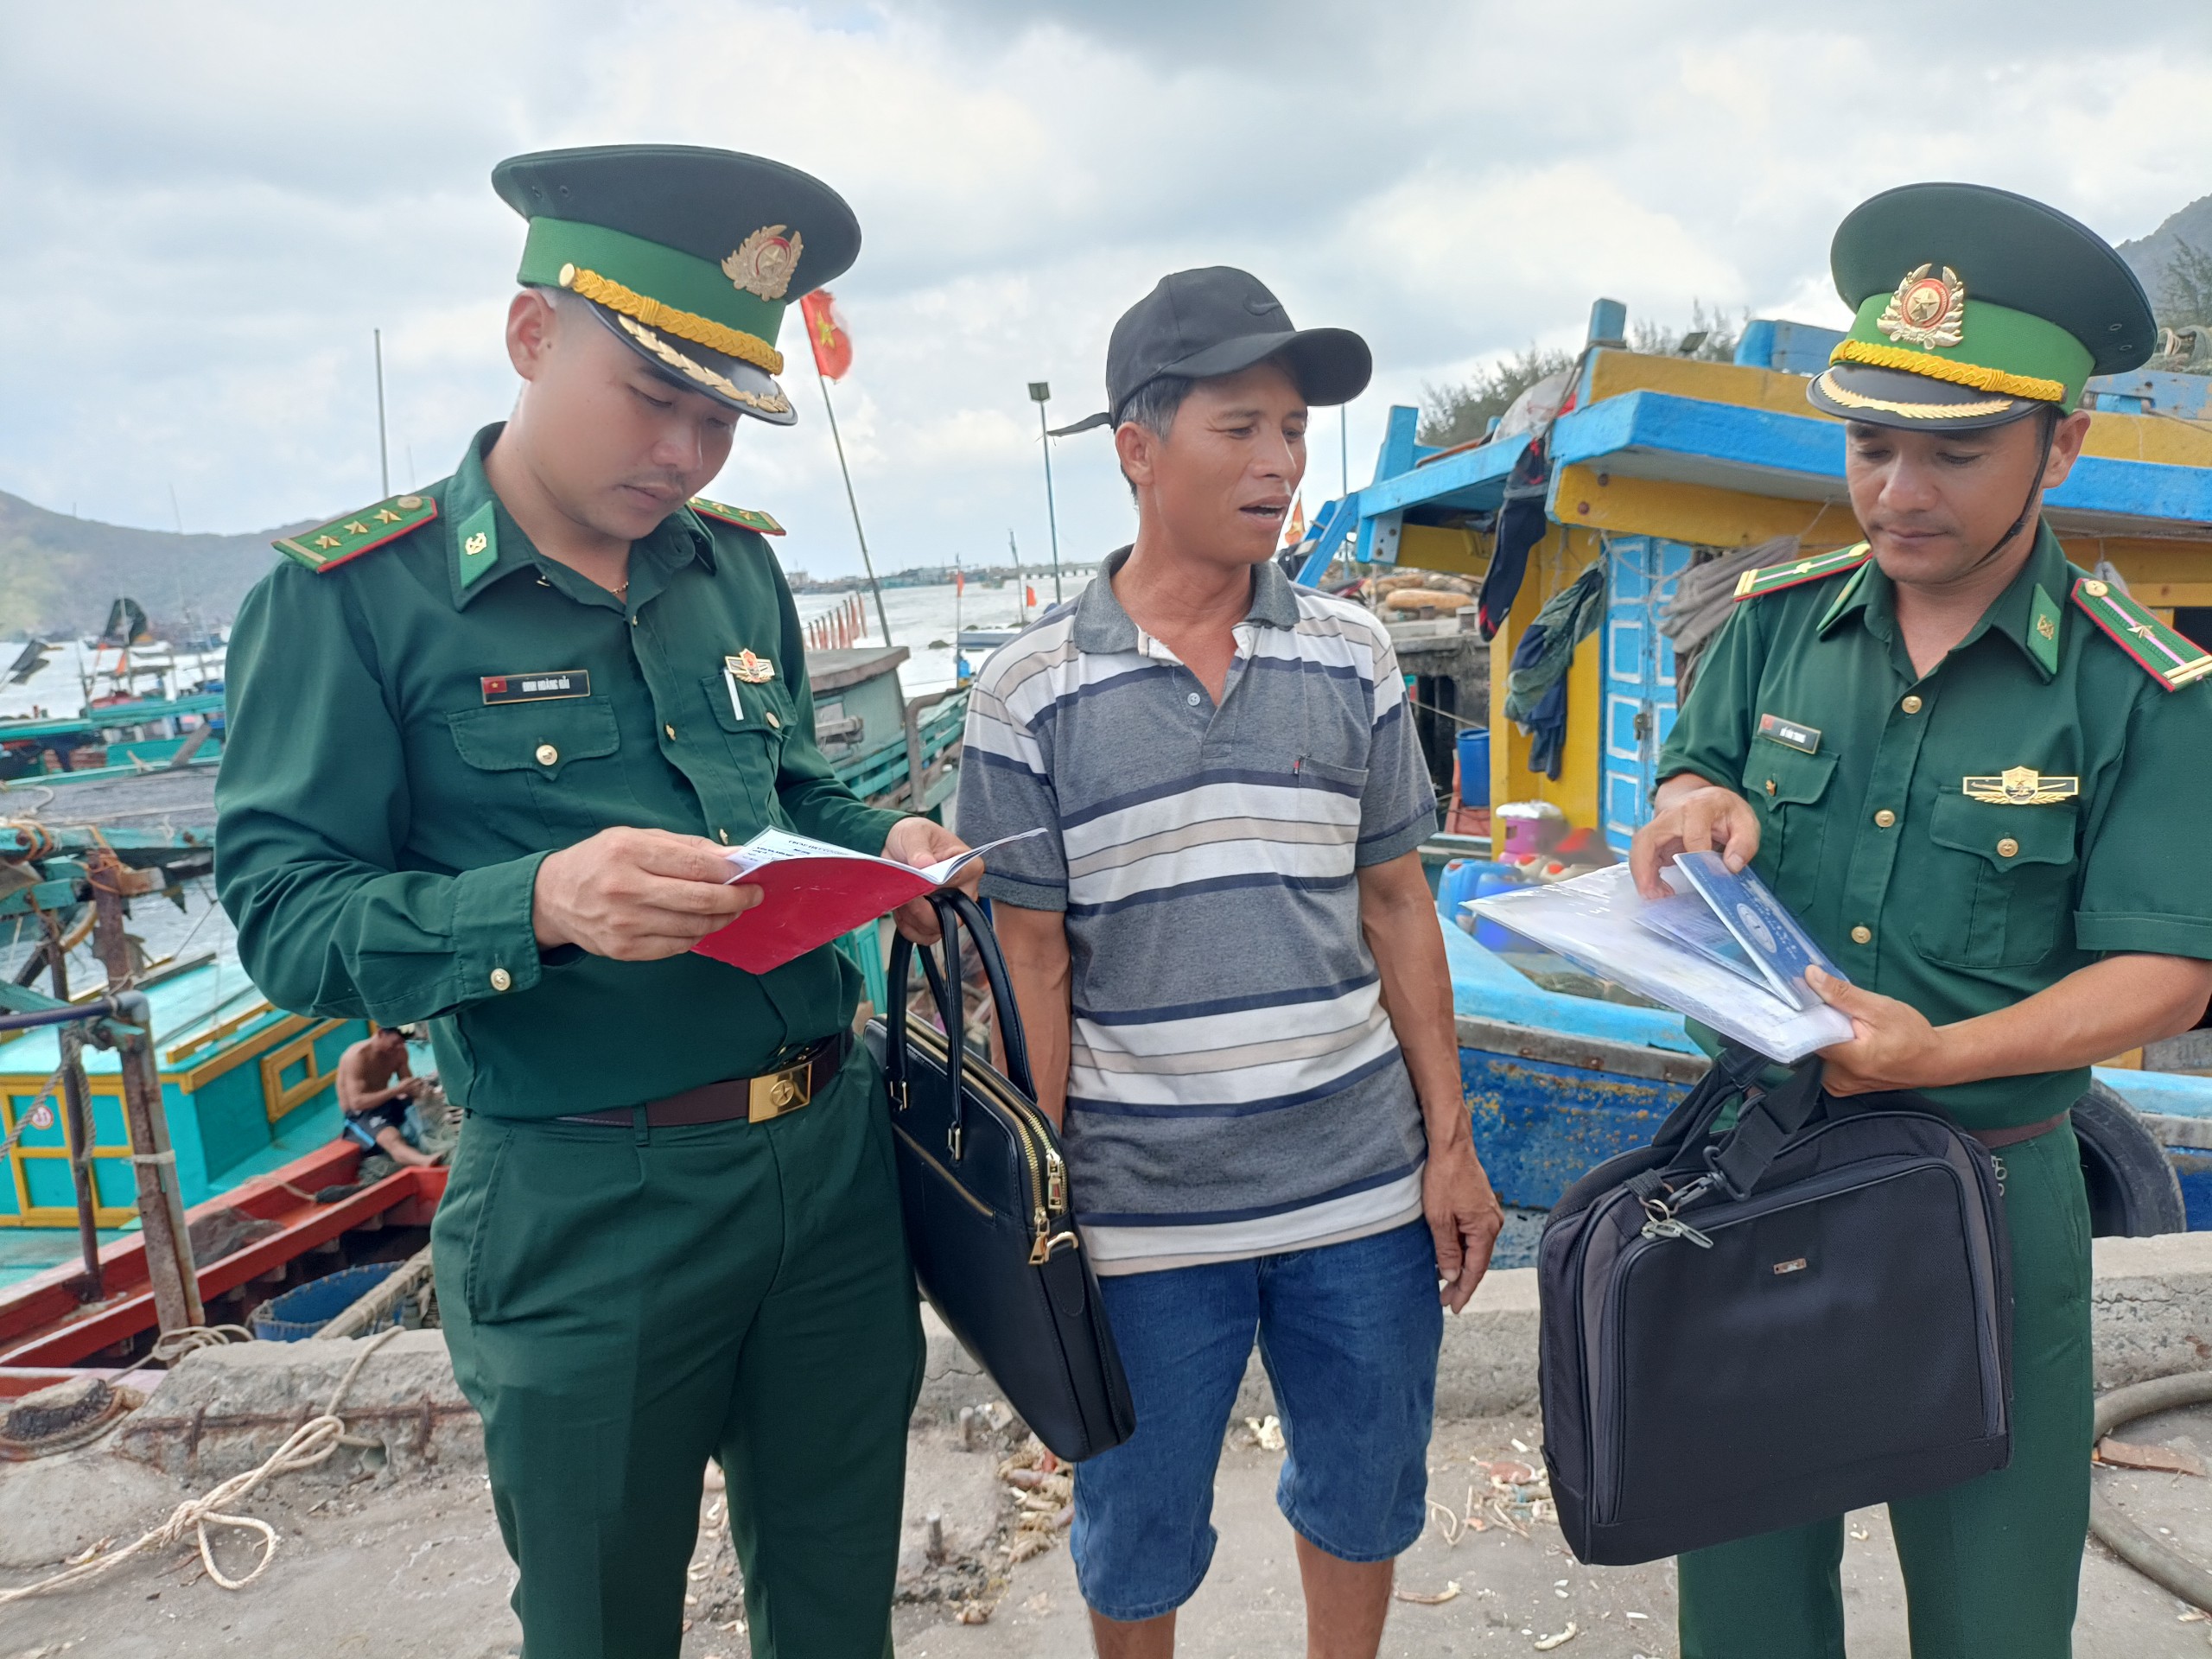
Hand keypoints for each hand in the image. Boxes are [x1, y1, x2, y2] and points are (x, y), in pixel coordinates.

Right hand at [532, 826, 762, 959]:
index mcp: (629, 853)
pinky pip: (677, 946)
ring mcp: (625, 924)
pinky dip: (697, 935)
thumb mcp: (635, 838)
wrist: (552, 898)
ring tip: (731, 909)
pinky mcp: (625, 950)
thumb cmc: (600, 861)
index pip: (695, 865)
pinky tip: (701, 924)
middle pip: (700, 900)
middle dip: (736, 899)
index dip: (730, 872)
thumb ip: (684, 847)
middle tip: (753, 895)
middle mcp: (626, 889)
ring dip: (721, 919)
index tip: (750, 873)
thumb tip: (731, 858)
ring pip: (694, 927)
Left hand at [881, 817, 978, 944]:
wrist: (895, 848)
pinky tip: (900, 911)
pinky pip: (925, 936)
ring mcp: (950, 908)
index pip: (965, 878)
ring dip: (913, 919)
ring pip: (936, 928)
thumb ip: (919, 849)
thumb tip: (925, 865)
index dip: (942, 883)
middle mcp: (964, 890)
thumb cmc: (912, 836)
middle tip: (906, 897)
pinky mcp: (934, 920)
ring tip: (901, 900)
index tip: (922, 881)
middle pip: (953, 914)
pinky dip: (909, 928)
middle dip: (924, 910)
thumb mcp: (914, 834)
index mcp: (968, 865)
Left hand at [1424, 1133, 1504, 1312]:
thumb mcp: (1438, 1218)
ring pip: (1475, 1248)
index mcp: (1485, 1229)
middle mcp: (1493, 1223)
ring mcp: (1488, 1213)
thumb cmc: (1443, 1178)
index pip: (1475, 1270)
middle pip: (1478, 1261)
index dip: (1464, 1291)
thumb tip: (1452, 1277)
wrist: (1451, 1145)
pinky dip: (1462, 1248)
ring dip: (1460, 1265)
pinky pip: (1473, 1234)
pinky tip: (1448, 1255)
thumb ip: (1446, 1250)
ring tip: (1443, 1282)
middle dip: (1461, 1282)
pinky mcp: (1481, 1205)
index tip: (1453, 1307)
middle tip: (1444, 1301)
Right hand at [1628, 783, 1760, 900]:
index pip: (1693, 834)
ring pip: (1639, 848)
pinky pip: (1641, 856)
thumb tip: (1731, 866)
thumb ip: (1744, 843)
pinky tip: (1657, 891)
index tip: (1706, 877)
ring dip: (1641, 874)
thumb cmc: (1725, 812)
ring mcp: (1658, 827)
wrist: (1705, 798)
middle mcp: (1671, 816)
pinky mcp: (1654, 839)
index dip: (1697, 857)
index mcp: (1698, 808)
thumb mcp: (1745, 821)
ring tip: (1654, 897)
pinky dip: (1645, 875)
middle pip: (1648, 838)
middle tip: (1653, 894)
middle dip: (1645, 867)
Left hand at [1808, 965, 1946, 1094]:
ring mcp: (1839, 1086)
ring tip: (1843, 1022)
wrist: (1934, 1061)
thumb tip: (1810, 976)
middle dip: (1817, 1023)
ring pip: (1817, 1052)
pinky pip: (1826, 1061)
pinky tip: (1846, 1036)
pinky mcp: (1841, 1087)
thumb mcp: (1880, 1008)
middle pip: (1810, 1043)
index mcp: (1848, 1060)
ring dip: (1825, 1034)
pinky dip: (1832, 1045)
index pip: (1806, 1035)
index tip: (1801, 996)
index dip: (1803, 1014)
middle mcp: (1837, 1079)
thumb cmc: (1912, 1034)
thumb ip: (1842, 994)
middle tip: (1831, 1008)